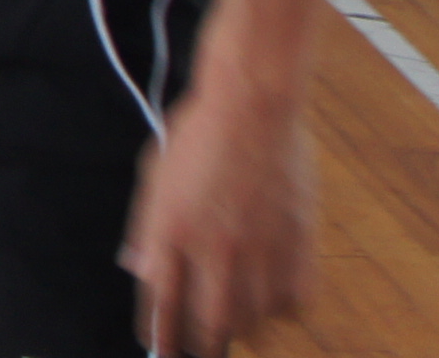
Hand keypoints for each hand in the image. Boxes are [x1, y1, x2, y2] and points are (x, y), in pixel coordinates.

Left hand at [122, 77, 318, 353]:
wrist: (253, 104)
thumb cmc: (198, 134)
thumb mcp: (154, 177)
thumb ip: (147, 231)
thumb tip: (139, 273)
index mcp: (170, 232)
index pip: (160, 306)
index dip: (160, 336)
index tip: (161, 348)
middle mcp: (214, 250)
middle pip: (211, 327)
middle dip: (203, 346)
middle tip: (204, 346)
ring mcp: (260, 251)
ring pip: (254, 322)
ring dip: (243, 328)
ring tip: (236, 319)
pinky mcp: (299, 247)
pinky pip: (294, 304)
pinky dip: (283, 308)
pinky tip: (273, 294)